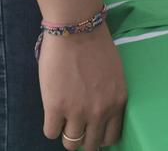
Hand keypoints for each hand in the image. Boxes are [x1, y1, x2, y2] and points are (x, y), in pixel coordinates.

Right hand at [40, 26, 125, 149]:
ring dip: (66, 133)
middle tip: (76, 127)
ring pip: (70, 143)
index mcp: (117, 102)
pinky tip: (52, 114)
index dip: (99, 136)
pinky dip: (51, 126)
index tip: (92, 130)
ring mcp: (77, 112)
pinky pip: (51, 133)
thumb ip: (109, 96)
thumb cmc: (95, 44)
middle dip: (83, 138)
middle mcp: (100, 112)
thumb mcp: (114, 75)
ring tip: (63, 121)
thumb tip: (100, 111)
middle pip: (90, 145)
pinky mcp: (55, 108)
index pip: (111, 137)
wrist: (76, 28)